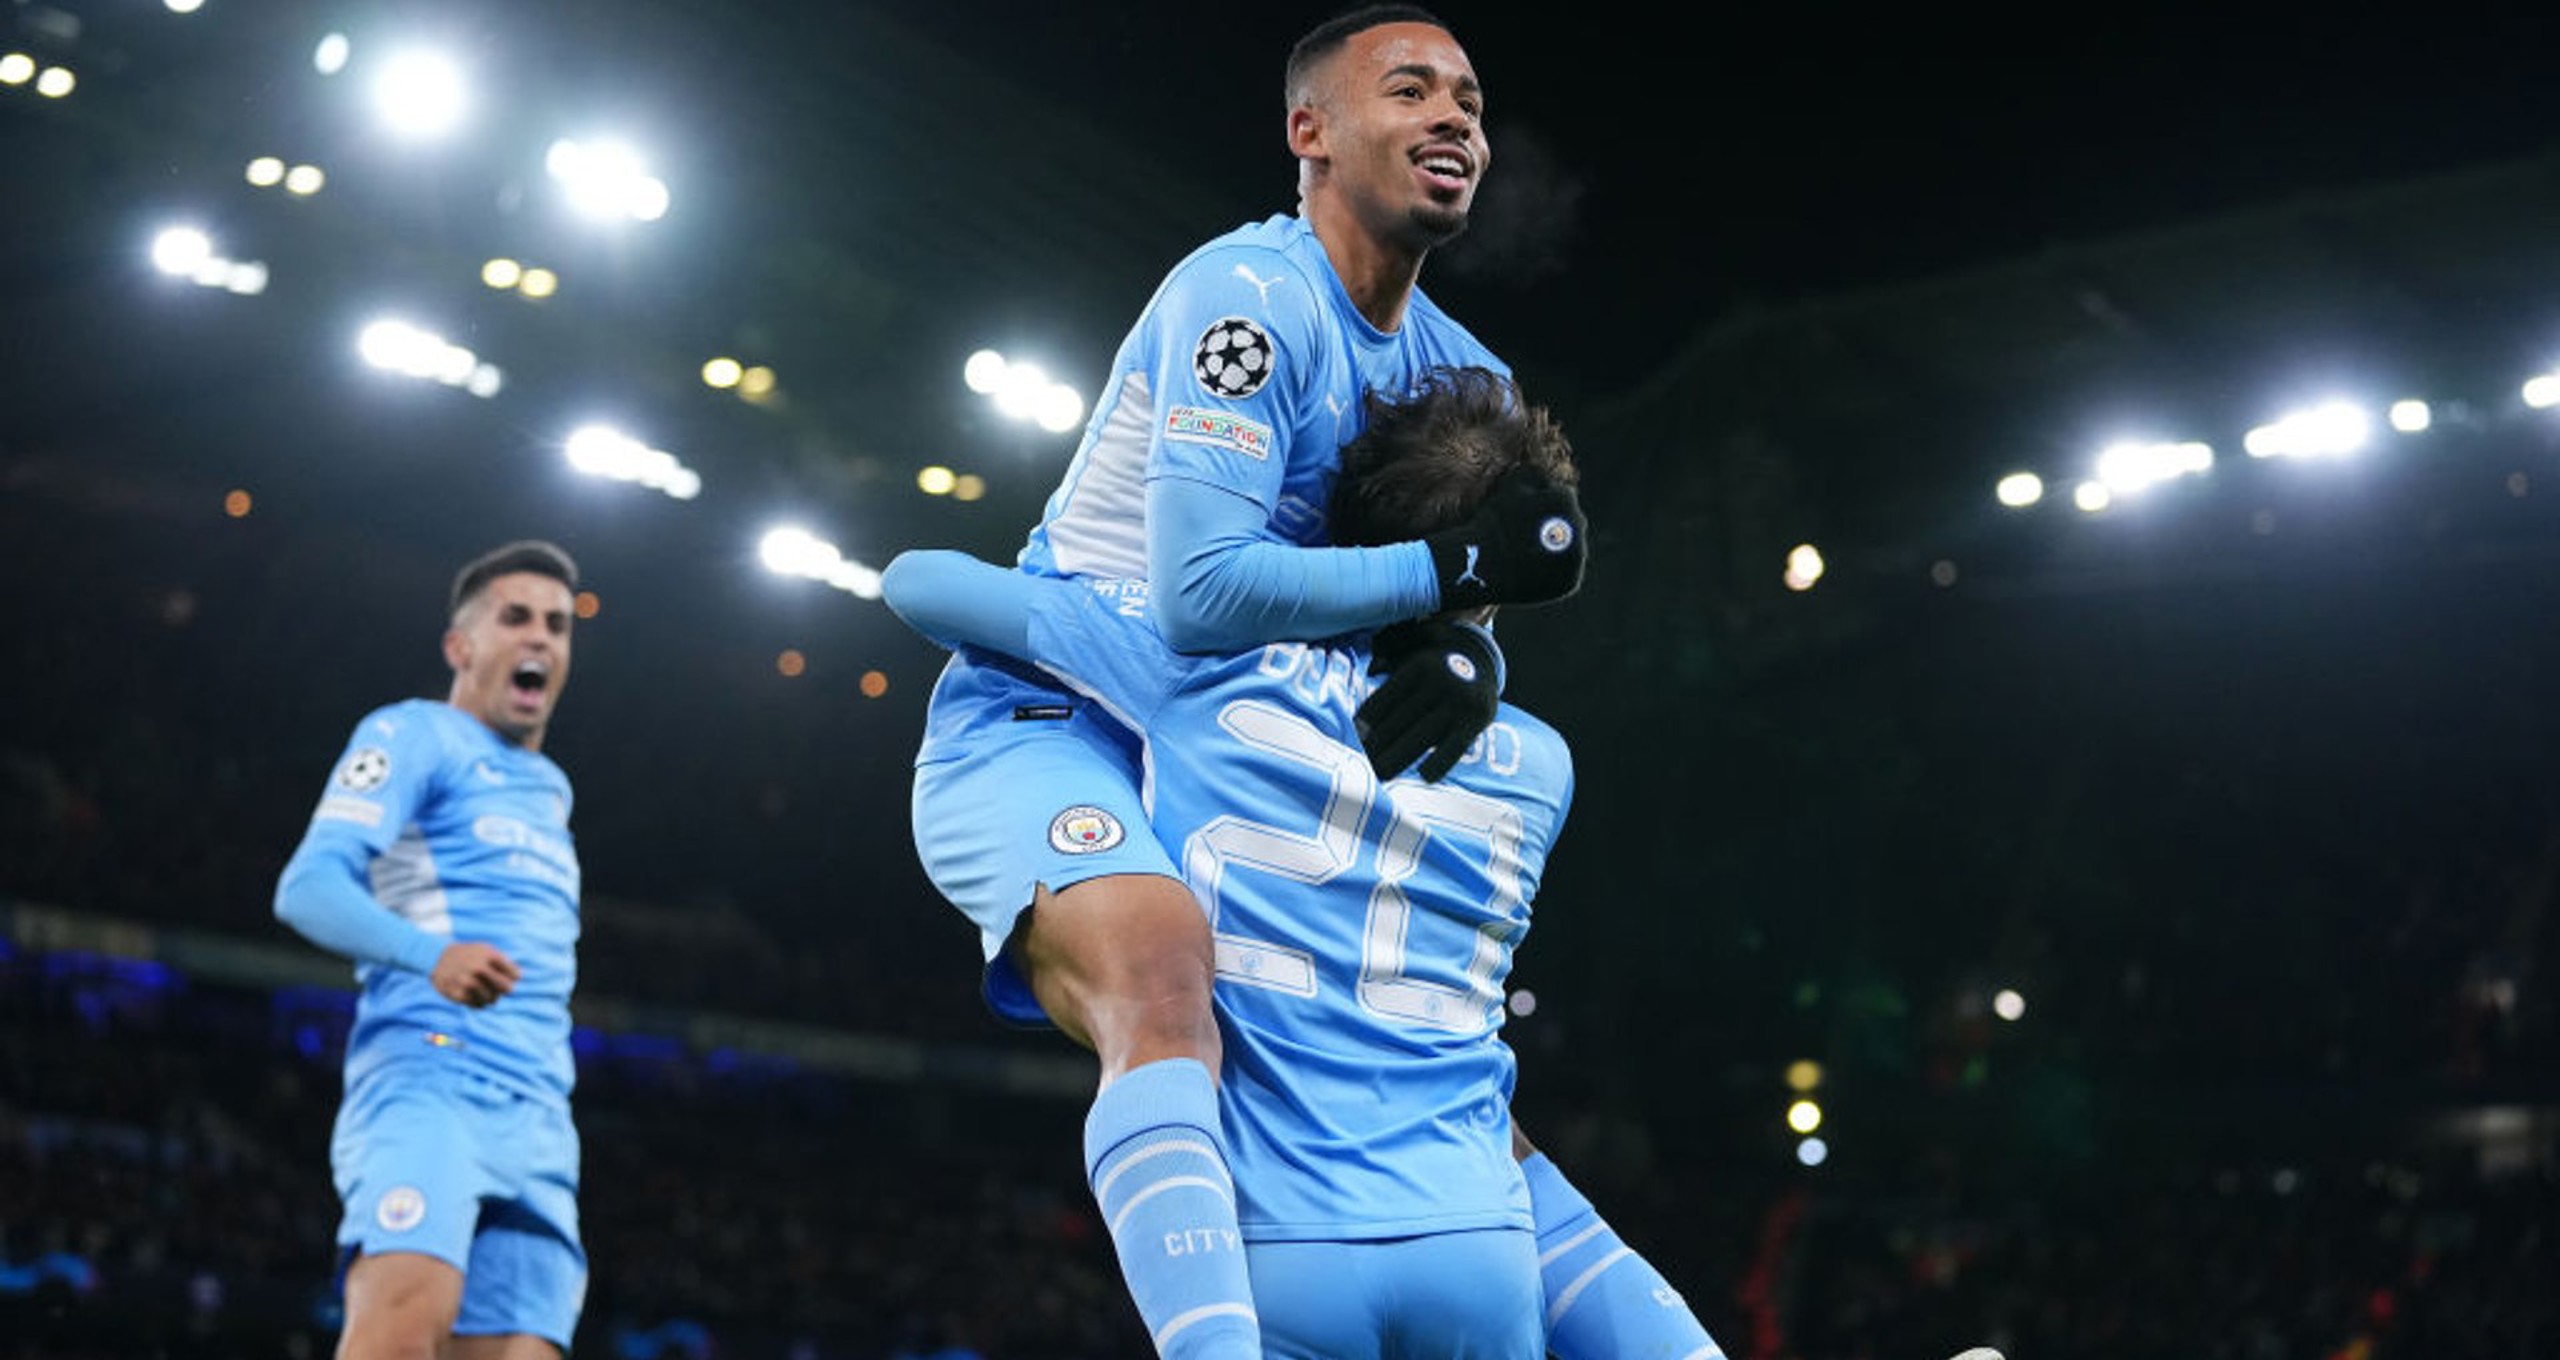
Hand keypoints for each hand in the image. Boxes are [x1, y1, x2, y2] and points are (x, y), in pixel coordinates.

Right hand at [430, 941, 520, 1007]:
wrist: (438, 958)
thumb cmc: (470, 955)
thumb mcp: (487, 950)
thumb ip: (505, 963)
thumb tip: (518, 977)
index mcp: (489, 955)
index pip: (514, 976)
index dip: (513, 977)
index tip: (508, 976)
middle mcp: (478, 968)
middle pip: (507, 989)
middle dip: (506, 989)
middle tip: (500, 987)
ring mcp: (467, 982)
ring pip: (493, 1000)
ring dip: (492, 997)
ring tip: (486, 990)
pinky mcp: (457, 994)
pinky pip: (478, 1006)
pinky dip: (479, 1003)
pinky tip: (475, 995)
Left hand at [1355, 618, 1502, 781]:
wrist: (1482, 661)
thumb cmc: (1435, 669)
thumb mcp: (1413, 661)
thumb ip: (1389, 679)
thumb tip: (1360, 717)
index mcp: (1418, 666)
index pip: (1385, 698)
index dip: (1366, 721)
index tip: (1353, 739)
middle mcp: (1440, 680)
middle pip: (1399, 720)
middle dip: (1377, 745)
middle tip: (1361, 763)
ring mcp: (1459, 701)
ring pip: (1421, 737)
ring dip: (1398, 759)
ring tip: (1381, 774)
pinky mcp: (1477, 720)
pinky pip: (1453, 748)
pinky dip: (1438, 763)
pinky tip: (1423, 775)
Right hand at [1423, 467, 1586, 610]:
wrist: (1485, 564)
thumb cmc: (1493, 522)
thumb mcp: (1510, 485)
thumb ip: (1533, 473)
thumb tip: (1545, 474)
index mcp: (1565, 501)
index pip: (1560, 496)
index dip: (1540, 502)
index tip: (1523, 514)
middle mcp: (1578, 529)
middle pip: (1570, 522)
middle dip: (1553, 525)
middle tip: (1526, 534)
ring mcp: (1576, 558)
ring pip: (1570, 548)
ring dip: (1556, 548)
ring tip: (1529, 554)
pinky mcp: (1570, 582)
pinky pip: (1565, 572)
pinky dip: (1553, 571)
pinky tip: (1532, 570)